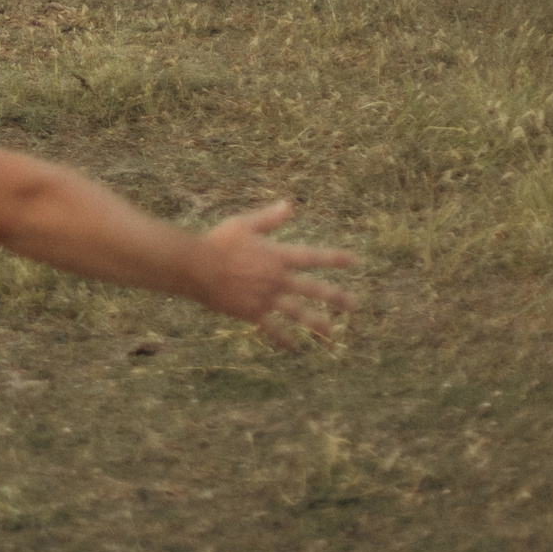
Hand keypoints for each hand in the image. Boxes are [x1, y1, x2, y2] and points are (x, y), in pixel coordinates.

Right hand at [189, 201, 354, 347]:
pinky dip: (282, 337)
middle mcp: (277, 278)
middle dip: (335, 296)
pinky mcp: (253, 312)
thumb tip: (289, 205)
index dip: (334, 258)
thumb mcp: (244, 224)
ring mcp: (266, 297)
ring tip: (331, 331)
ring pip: (297, 312)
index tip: (354, 261)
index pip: (312, 257)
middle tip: (354, 304)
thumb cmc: (218, 241)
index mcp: (277, 256)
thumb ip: (269, 218)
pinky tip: (292, 346)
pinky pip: (272, 327)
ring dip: (316, 322)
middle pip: (313, 289)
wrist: (198, 266)